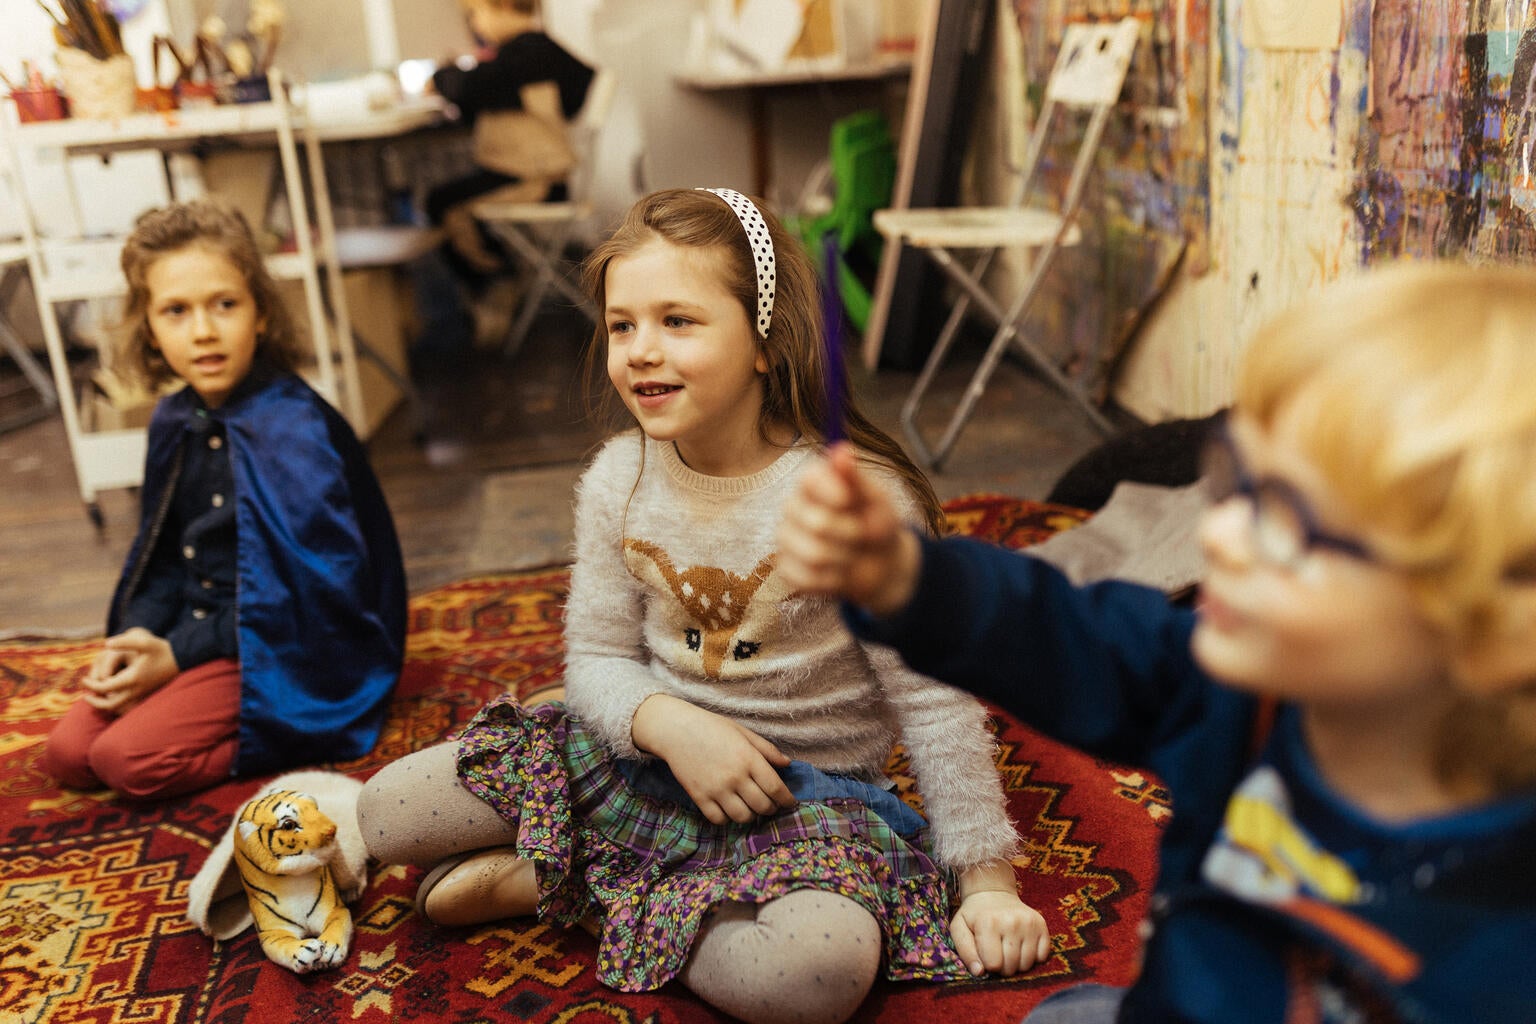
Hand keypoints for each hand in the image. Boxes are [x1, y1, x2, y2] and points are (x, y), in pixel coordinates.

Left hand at [81, 627, 177, 715]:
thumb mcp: (143, 642)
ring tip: (97, 697)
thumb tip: (106, 644)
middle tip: (85, 695)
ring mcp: (141, 694)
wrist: (181, 659)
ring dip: (104, 705)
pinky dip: (116, 705)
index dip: (90, 685)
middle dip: (95, 702)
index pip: (104, 688)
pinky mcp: (146, 695)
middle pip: (109, 705)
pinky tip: (112, 697)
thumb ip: (124, 642)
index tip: (83, 680)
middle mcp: (136, 690)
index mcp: (132, 678)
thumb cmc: (162, 649)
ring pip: (118, 708)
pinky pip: (127, 707)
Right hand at [631, 694, 796, 824]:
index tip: (790, 803)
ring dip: (751, 815)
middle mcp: (735, 777)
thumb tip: (787, 764)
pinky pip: (720, 819)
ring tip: (751, 807)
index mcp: (749, 758)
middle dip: (771, 809)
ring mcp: (716, 789)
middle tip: (771, 805)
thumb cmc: (712, 728)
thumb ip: (767, 749)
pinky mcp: (699, 797)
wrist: (676, 730)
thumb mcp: (743, 732)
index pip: (776, 788)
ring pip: (743, 817)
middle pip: (762, 806)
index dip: (787, 800)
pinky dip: (728, 818)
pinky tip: (729, 808)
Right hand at [776, 442, 921, 615]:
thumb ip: (856, 478)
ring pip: (814, 555)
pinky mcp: (787, 569)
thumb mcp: (876, 499)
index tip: (849, 500)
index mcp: (814, 484)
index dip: (830, 491)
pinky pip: (807, 579)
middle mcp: (794, 508)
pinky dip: (834, 580)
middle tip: (862, 533)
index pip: (807, 480)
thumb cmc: (878, 523)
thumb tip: (842, 449)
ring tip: (853, 554)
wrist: (882, 563)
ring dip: (846, 559)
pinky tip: (840, 572)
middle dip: (850, 533)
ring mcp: (787, 540)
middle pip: (815, 523)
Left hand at [950, 861, 1051, 976]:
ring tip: (1008, 949)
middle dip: (1002, 967)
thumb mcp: (959, 929)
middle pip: (1011, 967)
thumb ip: (966, 952)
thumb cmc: (974, 915)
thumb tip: (980, 973)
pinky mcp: (1042, 925)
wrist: (993, 893)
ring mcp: (1030, 923)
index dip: (988, 965)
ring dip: (1017, 964)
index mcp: (989, 923)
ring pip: (1027, 965)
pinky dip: (1032, 957)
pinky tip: (1021, 946)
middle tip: (997, 952)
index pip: (994, 965)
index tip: (985, 954)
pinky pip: (1042, 957)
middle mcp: (1012, 922)